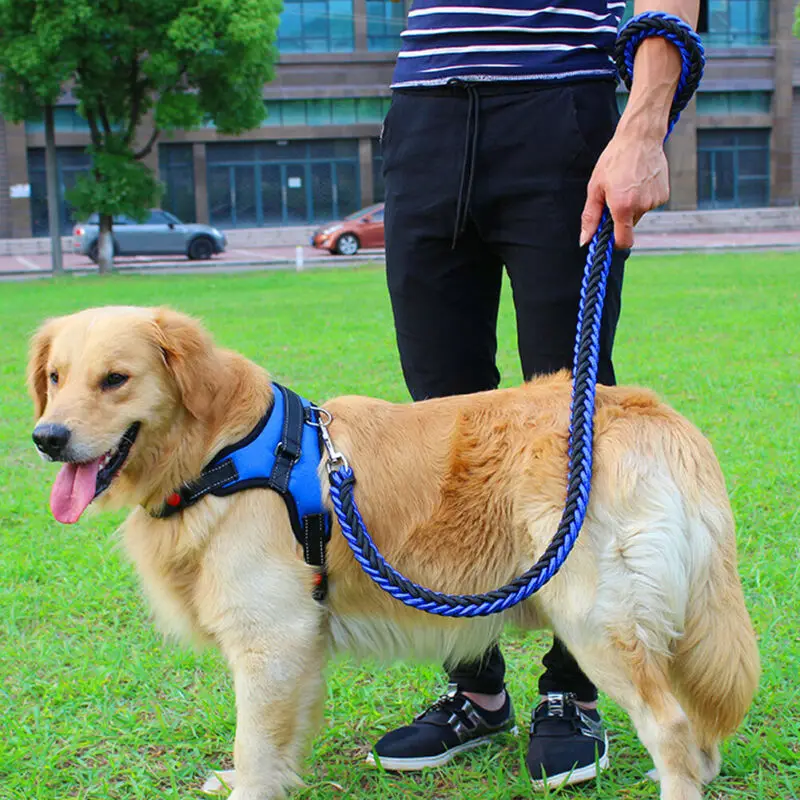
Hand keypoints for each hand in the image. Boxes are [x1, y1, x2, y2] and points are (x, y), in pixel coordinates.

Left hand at [579, 123, 669, 249]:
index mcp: (623, 207)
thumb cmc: (614, 160)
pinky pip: (649, 204)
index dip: (615, 243)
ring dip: (632, 206)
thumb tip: (585, 240)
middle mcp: (642, 206)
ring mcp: (655, 201)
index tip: (608, 236)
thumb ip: (590, 217)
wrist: (640, 138)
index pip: (623, 241)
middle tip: (614, 195)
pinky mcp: (664, 195)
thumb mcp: (595, 188)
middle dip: (620, 217)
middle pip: (629, 226)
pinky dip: (643, 198)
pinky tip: (639, 182)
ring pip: (639, 214)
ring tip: (627, 184)